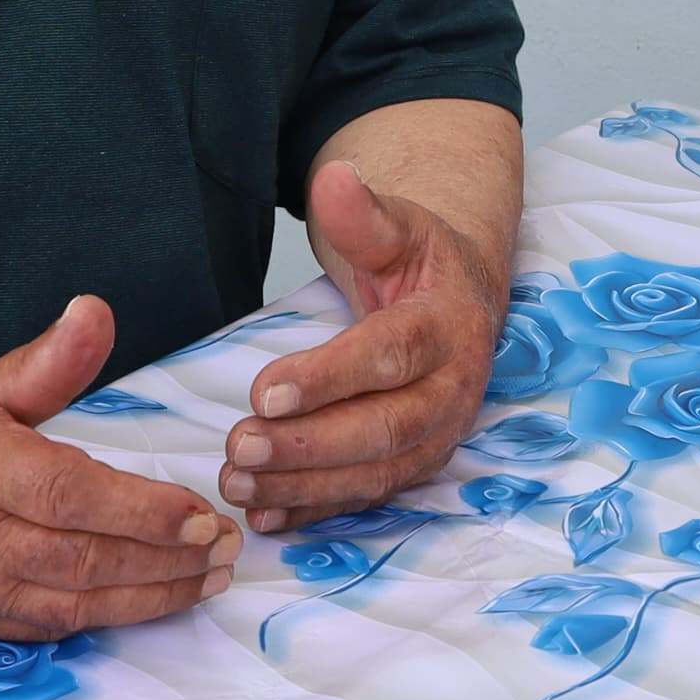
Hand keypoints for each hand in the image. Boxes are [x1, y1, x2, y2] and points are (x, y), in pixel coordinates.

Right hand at [0, 295, 239, 636]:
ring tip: (203, 584)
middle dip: (166, 563)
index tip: (203, 515)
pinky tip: (140, 604)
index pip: (74, 495)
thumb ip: (46, 362)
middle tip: (226, 553)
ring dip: (144, 600)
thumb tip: (97, 311)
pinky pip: (37, 630)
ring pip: (68, 608)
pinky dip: (95, 621)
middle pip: (82, 561)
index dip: (145, 512)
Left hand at [222, 159, 500, 532]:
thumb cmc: (421, 263)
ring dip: (304, 487)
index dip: (328, 378)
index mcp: (448, 326)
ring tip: (237, 484)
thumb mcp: (399, 227)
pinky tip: (266, 520)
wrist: (462, 301)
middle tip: (239, 447)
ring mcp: (438, 436)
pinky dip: (316, 514)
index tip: (262, 392)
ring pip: (374, 474)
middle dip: (308, 446)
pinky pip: (367, 498)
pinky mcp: (416, 465)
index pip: (389, 356)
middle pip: (383, 428)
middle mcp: (453, 390)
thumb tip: (335, 180)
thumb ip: (363, 213)